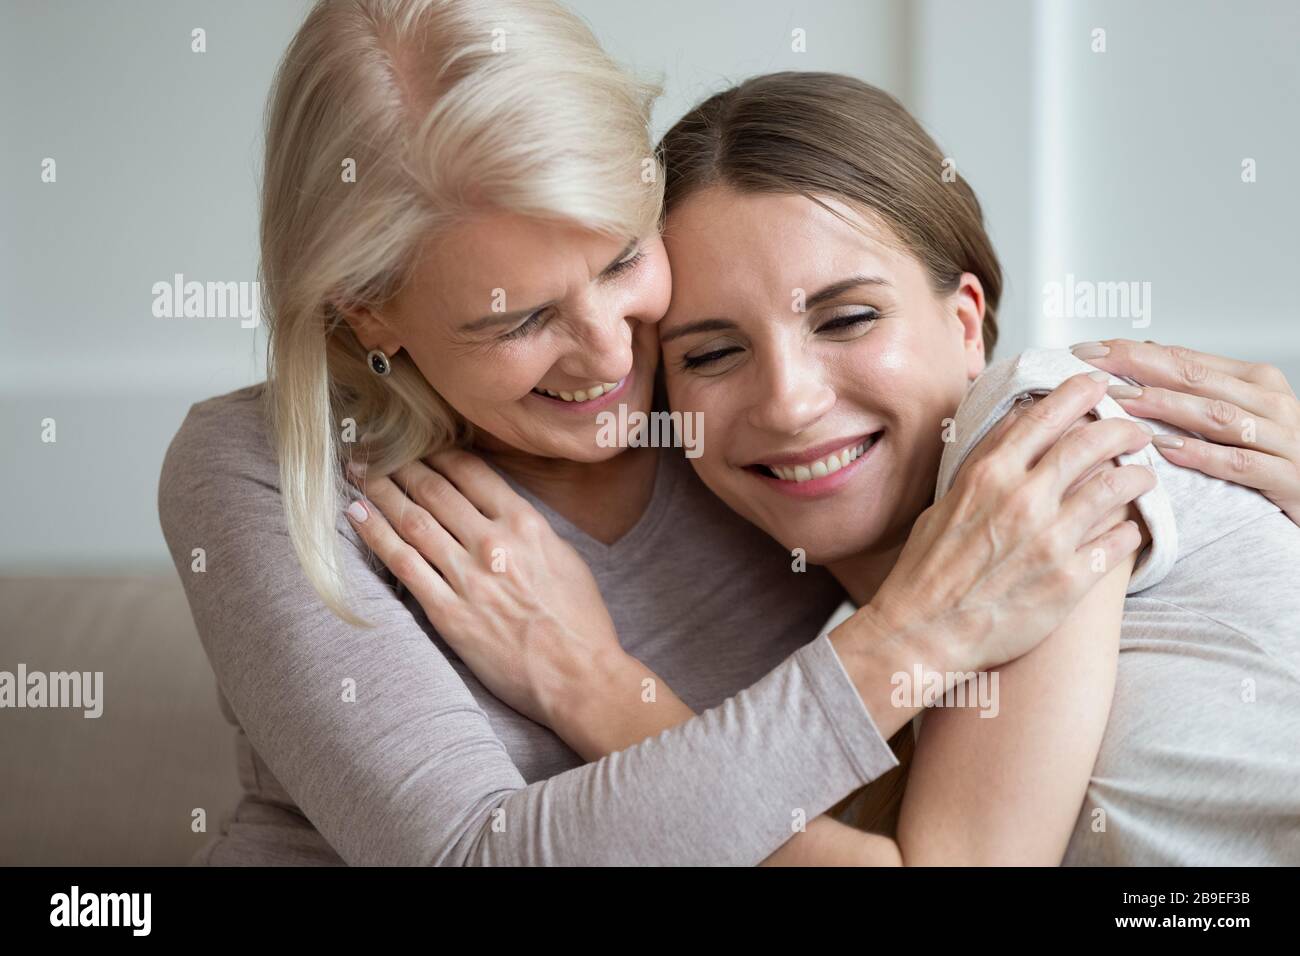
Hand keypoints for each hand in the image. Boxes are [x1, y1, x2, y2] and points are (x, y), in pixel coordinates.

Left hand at [343, 449, 623, 727]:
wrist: (578, 676)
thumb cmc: (580, 622)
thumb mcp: (566, 557)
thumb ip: (530, 530)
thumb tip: (500, 511)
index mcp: (525, 524)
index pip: (471, 473)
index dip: (438, 453)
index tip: (420, 447)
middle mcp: (492, 543)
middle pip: (434, 491)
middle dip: (402, 466)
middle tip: (379, 453)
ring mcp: (468, 578)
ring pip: (412, 521)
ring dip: (381, 493)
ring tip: (361, 476)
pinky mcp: (448, 614)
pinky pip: (402, 565)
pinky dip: (375, 535)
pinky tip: (356, 515)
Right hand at [834, 372, 1155, 707]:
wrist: (923, 632)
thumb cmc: (927, 572)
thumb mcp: (944, 505)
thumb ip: (981, 469)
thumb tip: (1009, 435)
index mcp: (989, 476)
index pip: (1043, 416)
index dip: (1078, 393)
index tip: (1097, 385)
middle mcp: (1023, 500)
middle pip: (1091, 442)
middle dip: (1121, 427)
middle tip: (1134, 429)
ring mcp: (1051, 539)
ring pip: (1116, 487)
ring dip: (1137, 474)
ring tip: (1143, 474)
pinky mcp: (1071, 579)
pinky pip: (1121, 540)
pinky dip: (1132, 528)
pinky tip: (1133, 527)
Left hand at [1071, 339, 1299, 524]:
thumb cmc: (1276, 455)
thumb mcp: (1238, 414)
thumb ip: (1196, 387)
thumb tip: (1145, 352)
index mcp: (1254, 381)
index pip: (1185, 358)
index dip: (1134, 352)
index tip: (1090, 349)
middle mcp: (1268, 402)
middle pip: (1195, 378)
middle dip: (1139, 367)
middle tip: (1094, 364)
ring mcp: (1282, 438)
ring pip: (1216, 415)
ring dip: (1164, 406)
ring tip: (1121, 401)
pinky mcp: (1288, 477)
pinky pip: (1239, 463)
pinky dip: (1201, 455)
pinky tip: (1166, 449)